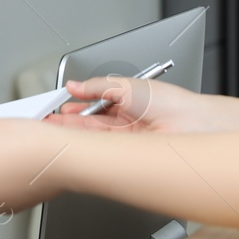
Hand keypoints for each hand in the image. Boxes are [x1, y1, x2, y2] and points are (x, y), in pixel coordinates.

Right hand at [44, 76, 212, 133]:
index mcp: (128, 99)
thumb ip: (96, 86)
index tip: (59, 104)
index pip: (94, 102)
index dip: (76, 104)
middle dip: (68, 120)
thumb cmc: (169, 102)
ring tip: (54, 129)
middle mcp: (126, 119)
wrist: (189, 126)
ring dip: (72, 132)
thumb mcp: (126, 85)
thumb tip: (75, 85)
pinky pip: (100, 148)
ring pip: (92, 135)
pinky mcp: (125, 153)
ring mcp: (125, 138)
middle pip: (90, 120)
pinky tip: (72, 140)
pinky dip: (85, 144)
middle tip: (49, 120)